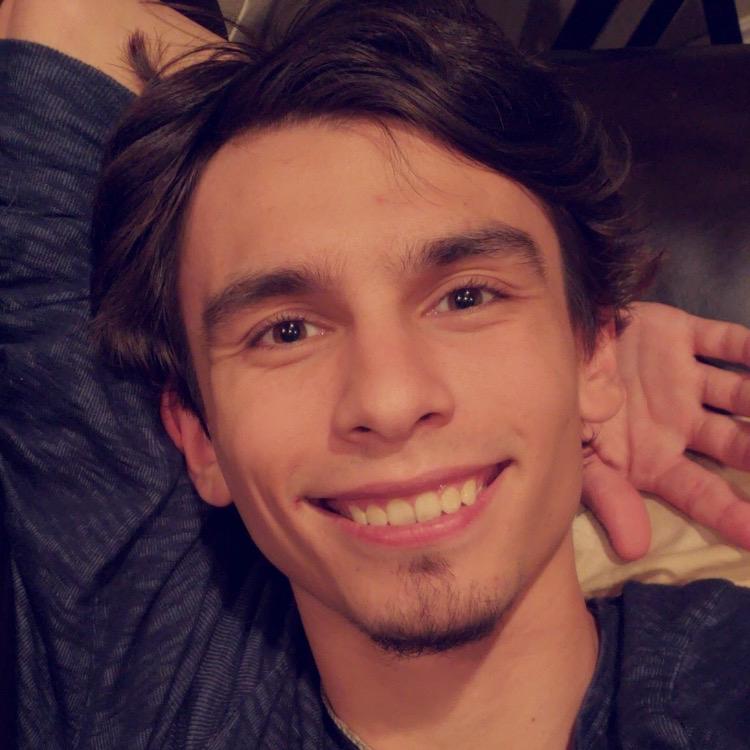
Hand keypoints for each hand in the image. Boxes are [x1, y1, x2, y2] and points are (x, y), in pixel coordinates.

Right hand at [582, 302, 749, 559]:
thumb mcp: (576, 453)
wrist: (542, 339)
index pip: (702, 494)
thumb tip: (636, 552)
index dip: (734, 515)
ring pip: (741, 394)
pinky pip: (725, 342)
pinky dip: (749, 348)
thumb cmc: (558, 401)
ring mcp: (682, 380)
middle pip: (737, 446)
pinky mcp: (679, 336)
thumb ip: (608, 495)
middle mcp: (677, 423)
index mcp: (653, 457)